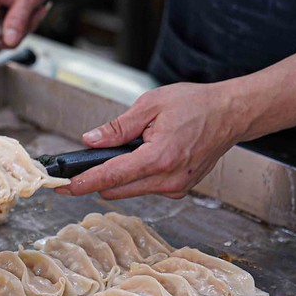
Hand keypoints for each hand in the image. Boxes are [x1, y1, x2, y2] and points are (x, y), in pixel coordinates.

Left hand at [55, 82, 247, 198]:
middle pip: (117, 189)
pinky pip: (146, 187)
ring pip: (130, 190)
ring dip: (118, 176)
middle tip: (79, 167)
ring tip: (125, 151)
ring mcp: (175, 187)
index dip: (83, 182)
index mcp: (159, 157)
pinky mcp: (179, 189)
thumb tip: (90, 140)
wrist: (231, 114)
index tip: (63, 187)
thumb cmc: (196, 105)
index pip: (111, 176)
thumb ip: (118, 126)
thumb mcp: (151, 105)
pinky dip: (136, 177)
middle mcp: (168, 178)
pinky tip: (143, 157)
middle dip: (96, 179)